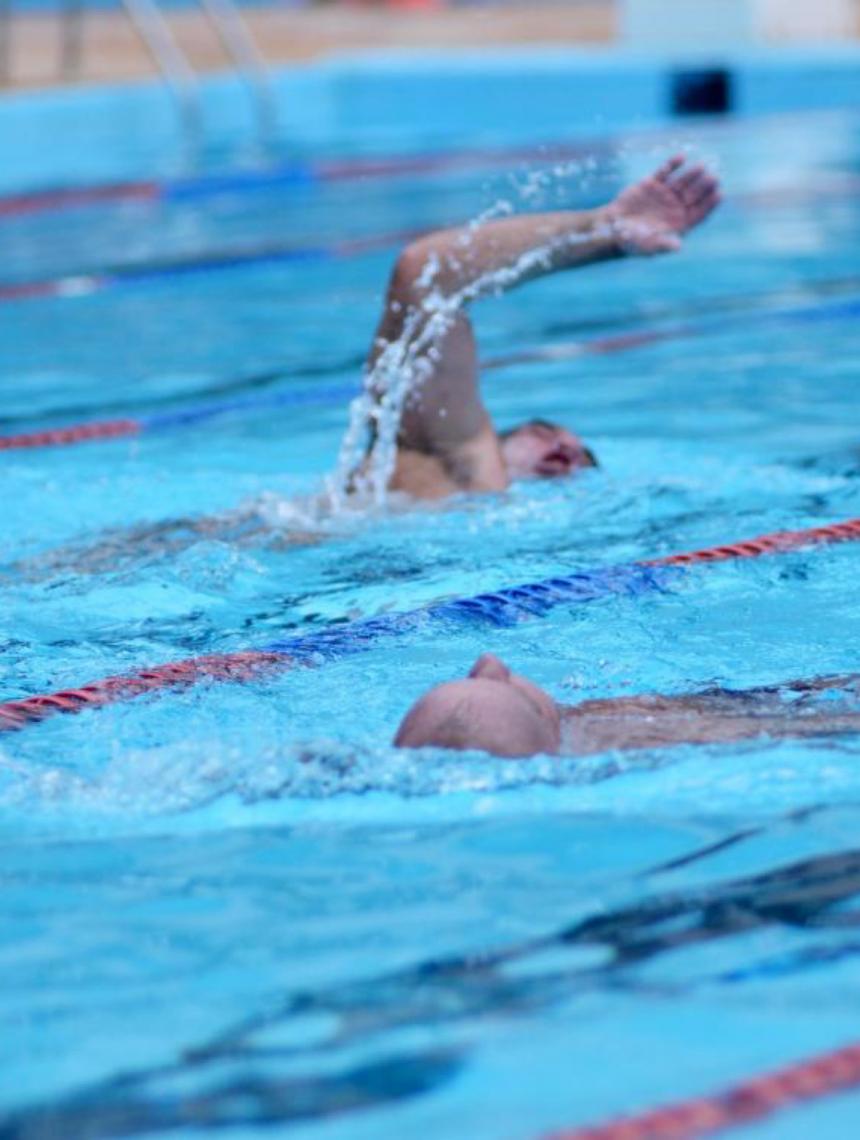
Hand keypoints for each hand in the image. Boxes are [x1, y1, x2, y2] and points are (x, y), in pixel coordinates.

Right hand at [606, 155, 721, 255]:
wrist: (611, 229)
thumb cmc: (632, 242)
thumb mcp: (648, 246)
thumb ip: (663, 244)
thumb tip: (678, 246)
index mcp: (679, 223)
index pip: (699, 213)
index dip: (709, 204)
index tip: (719, 194)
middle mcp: (675, 208)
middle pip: (694, 195)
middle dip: (704, 186)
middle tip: (713, 178)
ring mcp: (665, 194)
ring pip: (683, 182)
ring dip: (692, 174)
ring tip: (702, 167)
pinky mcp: (652, 183)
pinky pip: (665, 171)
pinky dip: (673, 164)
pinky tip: (681, 157)